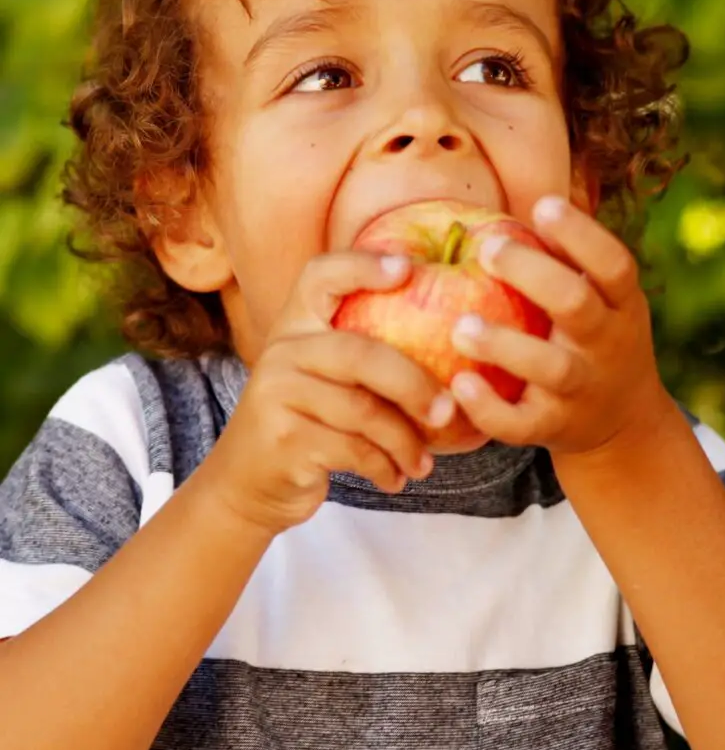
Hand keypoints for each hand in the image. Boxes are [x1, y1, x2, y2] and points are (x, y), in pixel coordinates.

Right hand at [205, 251, 455, 535]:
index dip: (363, 265)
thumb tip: (452, 340)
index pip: (321, 276)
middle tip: (446, 411)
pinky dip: (384, 467)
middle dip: (414, 384)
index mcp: (295, 325)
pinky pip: (354, 450)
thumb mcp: (322, 377)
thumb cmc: (306, 422)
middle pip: (360, 354)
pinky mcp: (283, 439)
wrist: (248, 484)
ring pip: (363, 411)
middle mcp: (281, 351)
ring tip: (422, 463)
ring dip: (404, 441)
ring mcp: (277, 394)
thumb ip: (362, 354)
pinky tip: (394, 478)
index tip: (408, 266)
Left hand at [448, 196, 674, 457]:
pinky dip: (489, 409)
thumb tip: (526, 190)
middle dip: (533, 275)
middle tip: (487, 248)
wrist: (623, 424)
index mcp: (621, 304)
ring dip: (504, 345)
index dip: (581, 234)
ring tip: (461, 326)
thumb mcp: (605, 297)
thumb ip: (571, 256)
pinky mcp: (553, 428)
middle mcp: (606, 344)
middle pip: (576, 305)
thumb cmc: (595, 337)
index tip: (543, 205)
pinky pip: (520, 424)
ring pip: (549, 367)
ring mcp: (581, 390)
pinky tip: (458, 384)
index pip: (613, 264)